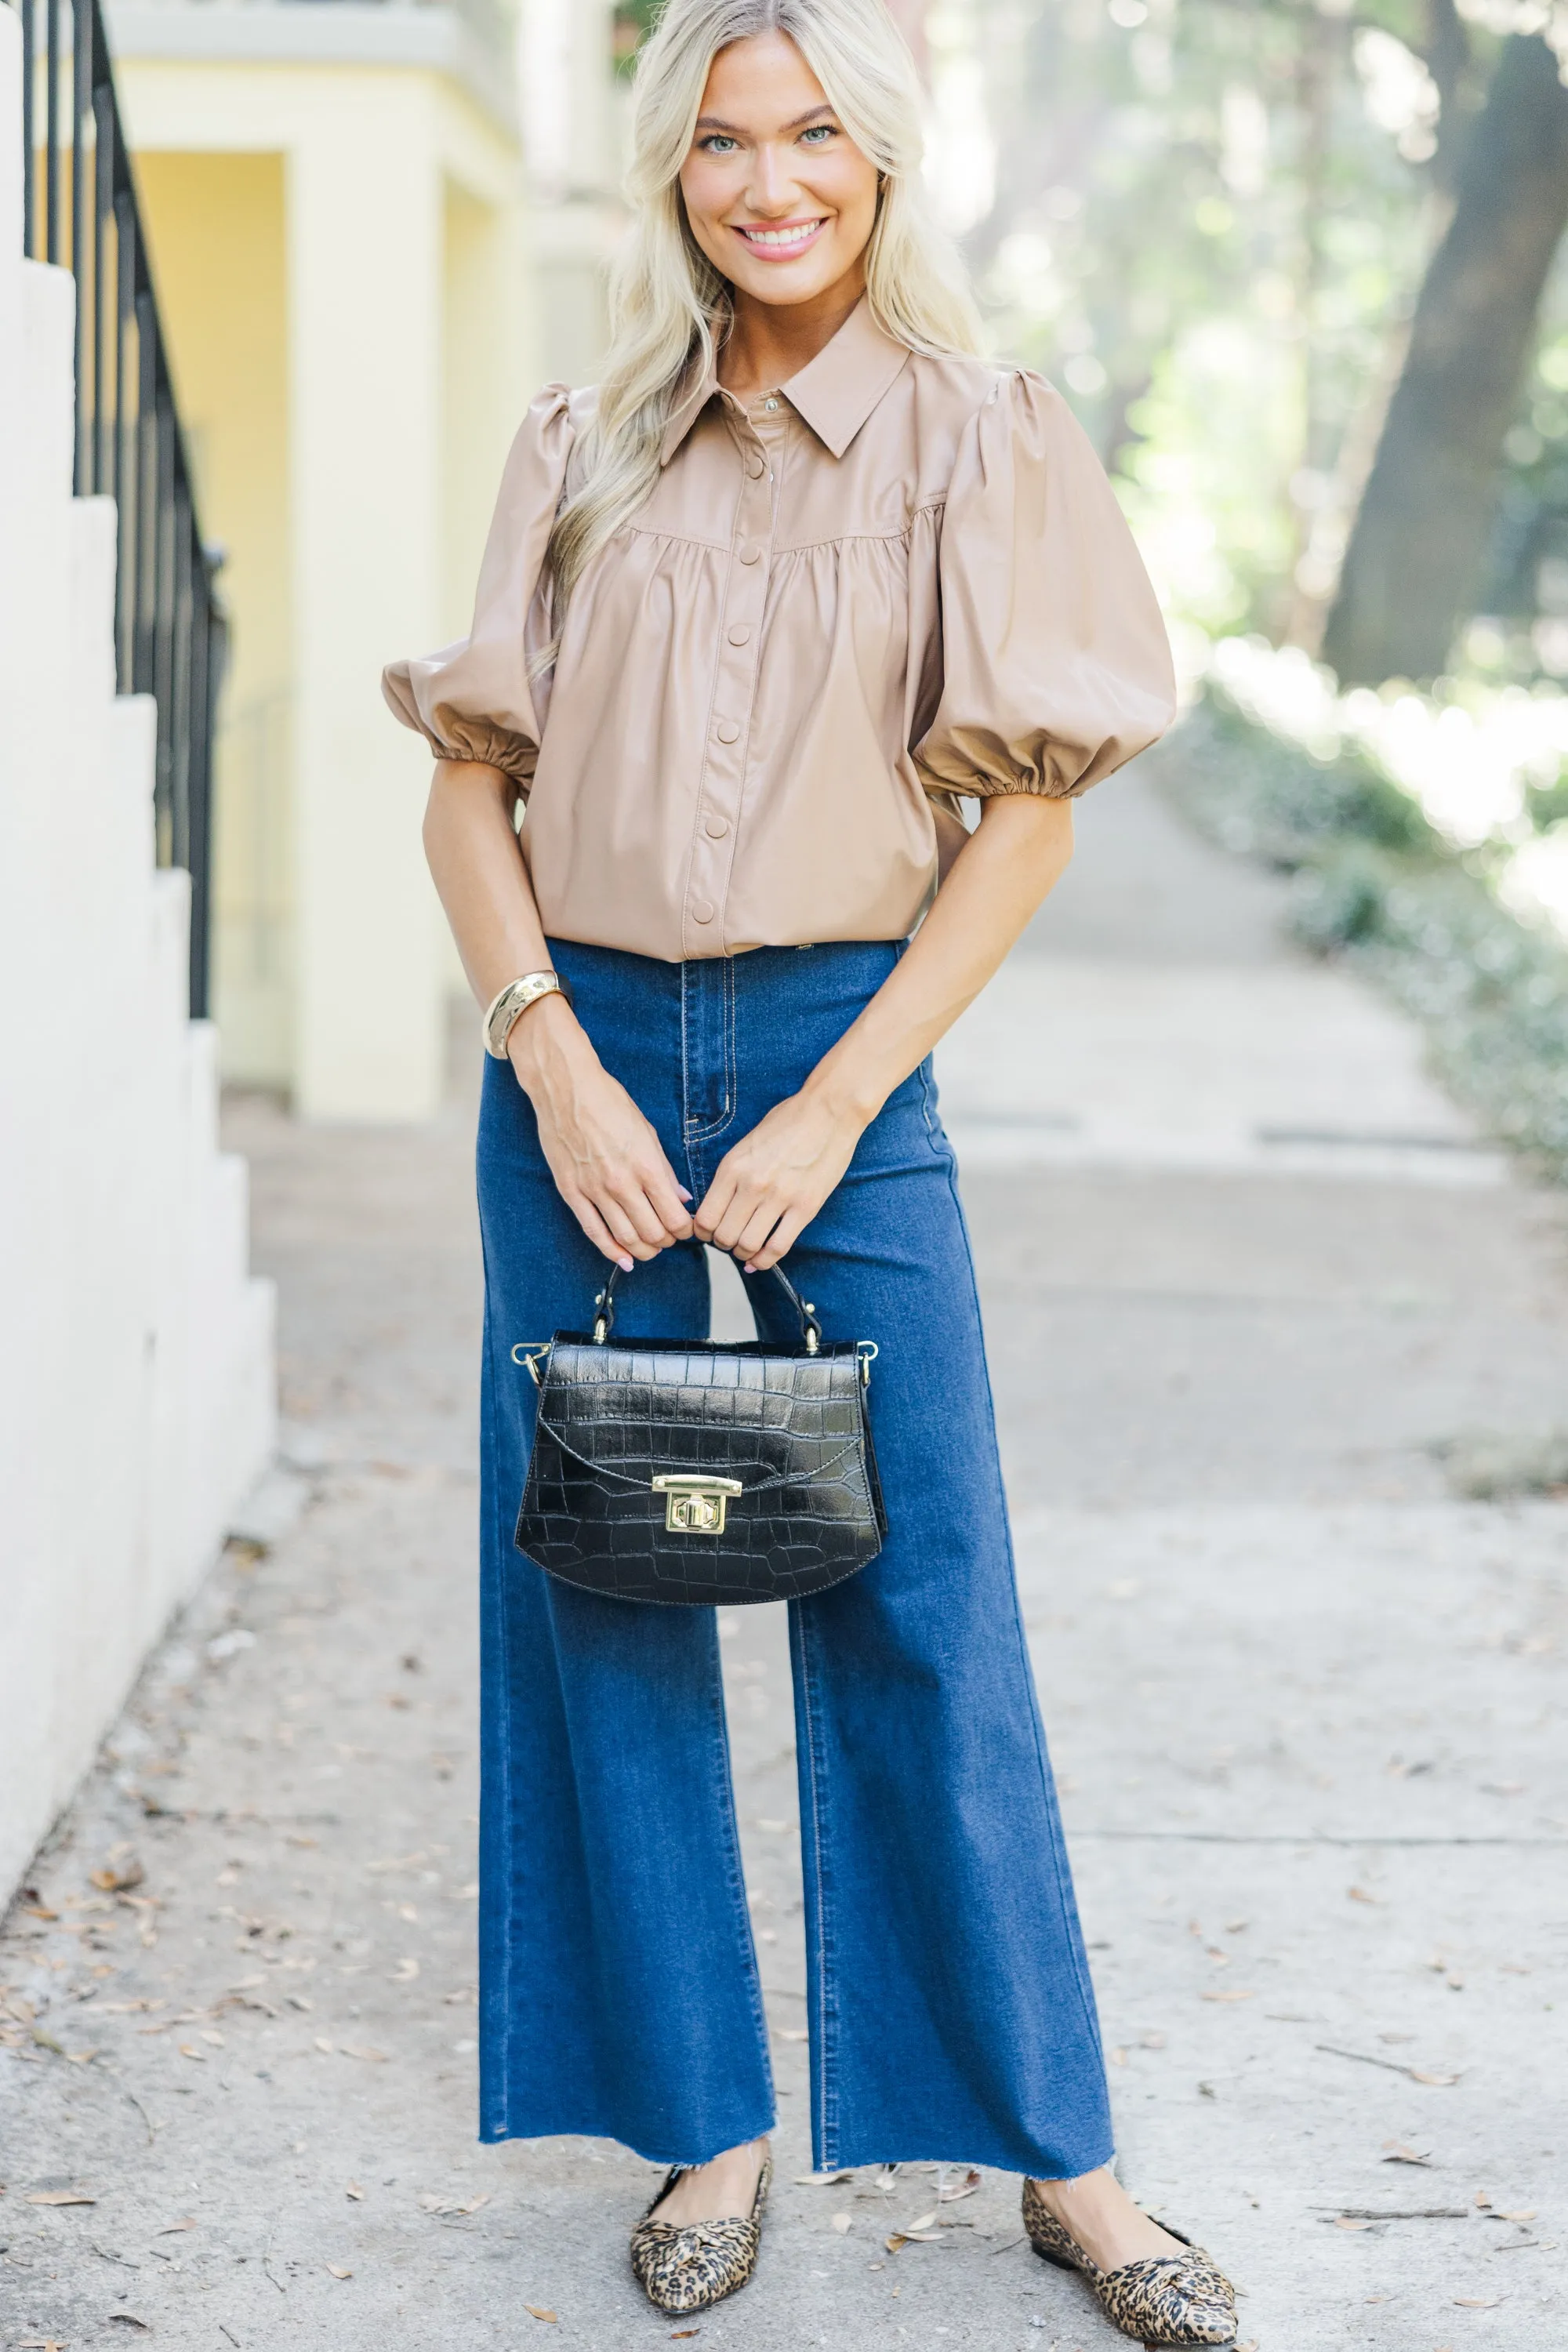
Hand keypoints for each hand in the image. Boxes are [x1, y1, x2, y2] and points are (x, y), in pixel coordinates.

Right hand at [508, 997, 692, 1268]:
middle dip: (666, 1242)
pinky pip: (594, 1232)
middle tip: (669, 1237)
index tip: (687, 1228)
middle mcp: (622, 1183)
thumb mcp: (648, 1132)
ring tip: (650, 1246)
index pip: (674, 1217)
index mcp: (647, 1166)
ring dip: (643, 1250)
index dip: (685, 1230)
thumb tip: (681, 1198)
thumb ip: (665, 1170)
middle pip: (653, 1234)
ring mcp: (594, 1190)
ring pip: (625, 1238)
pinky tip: (623, 1259)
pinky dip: (611, 1251)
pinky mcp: (572, 1193)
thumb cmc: (609, 1104)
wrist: (566, 1089)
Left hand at [692, 1085, 866, 1270]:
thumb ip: (731, 1174)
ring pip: (748, 1245)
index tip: (708, 1233)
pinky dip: (764, 1261)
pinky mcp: (805, 1207)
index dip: (702, 1233)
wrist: (829, 1111)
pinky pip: (778, 1247)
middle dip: (722, 1244)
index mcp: (733, 1167)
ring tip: (746, 1247)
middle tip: (729, 1239)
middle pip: (724, 1236)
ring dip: (743, 1253)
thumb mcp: (747, 1144)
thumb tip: (718, 1205)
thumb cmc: (788, 1122)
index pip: (705, 1218)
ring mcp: (780, 1197)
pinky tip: (759, 1260)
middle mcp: (752, 1184)